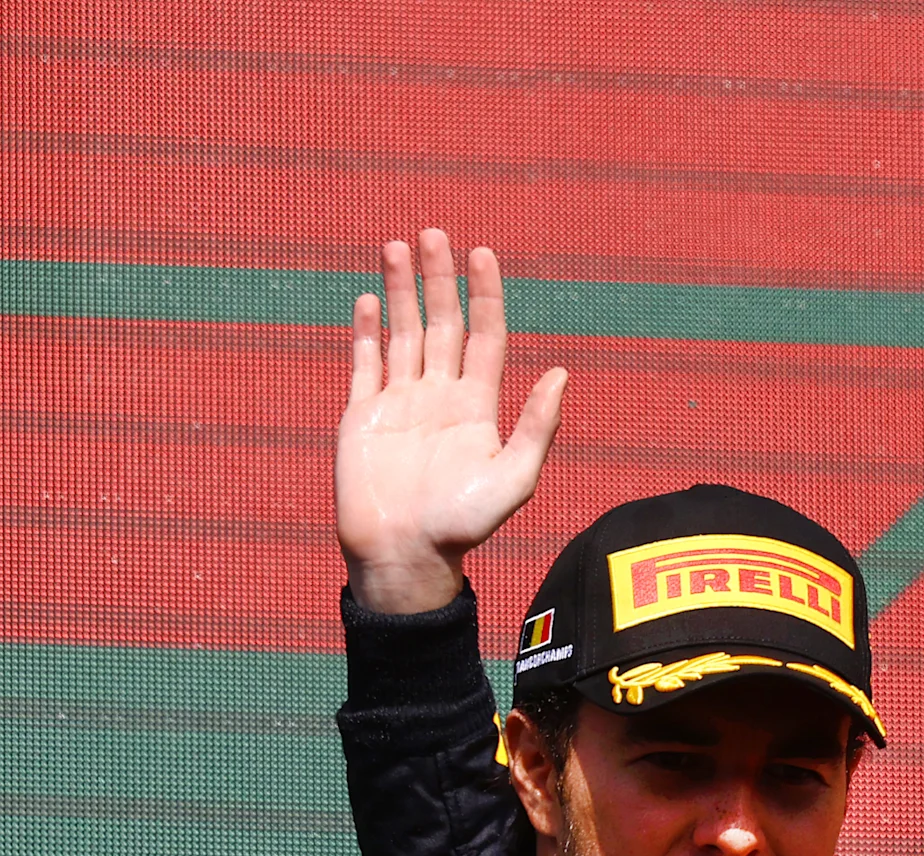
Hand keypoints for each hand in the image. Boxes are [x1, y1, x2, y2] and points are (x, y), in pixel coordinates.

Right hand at [334, 228, 568, 614]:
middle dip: (438, 278)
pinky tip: (371, 300)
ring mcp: (400, 403)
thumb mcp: (514, 476)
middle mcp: (440, 397)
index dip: (484, 295)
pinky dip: (367, 332)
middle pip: (441, 323)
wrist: (405, 555)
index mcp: (478, 407)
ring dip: (401, 290)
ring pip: (403, 334)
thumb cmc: (463, 526)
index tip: (482, 254)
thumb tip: (562, 372)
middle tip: (434, 232)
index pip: (484, 337)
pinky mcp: (362, 416)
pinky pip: (365, 364)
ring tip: (397, 247)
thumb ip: (538, 425)